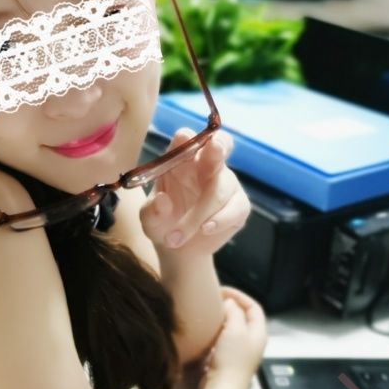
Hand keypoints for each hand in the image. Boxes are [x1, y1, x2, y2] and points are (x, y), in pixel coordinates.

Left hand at [139, 128, 250, 262]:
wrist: (180, 250)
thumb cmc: (163, 224)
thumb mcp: (149, 220)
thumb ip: (152, 211)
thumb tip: (162, 200)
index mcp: (181, 160)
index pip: (185, 139)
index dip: (186, 138)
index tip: (183, 139)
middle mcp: (206, 166)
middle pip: (219, 146)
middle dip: (218, 146)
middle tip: (215, 148)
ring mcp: (226, 183)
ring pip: (221, 188)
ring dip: (199, 213)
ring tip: (176, 237)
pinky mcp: (239, 205)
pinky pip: (236, 207)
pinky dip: (220, 220)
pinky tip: (205, 229)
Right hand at [198, 286, 266, 388]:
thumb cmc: (231, 358)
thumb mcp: (235, 329)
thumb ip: (234, 312)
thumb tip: (229, 303)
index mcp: (258, 333)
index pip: (254, 307)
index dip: (240, 296)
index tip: (222, 290)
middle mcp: (252, 342)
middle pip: (244, 317)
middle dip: (230, 306)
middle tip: (213, 300)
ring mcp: (240, 352)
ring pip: (232, 329)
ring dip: (221, 319)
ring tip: (207, 313)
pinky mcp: (227, 360)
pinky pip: (222, 340)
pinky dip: (214, 332)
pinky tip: (204, 331)